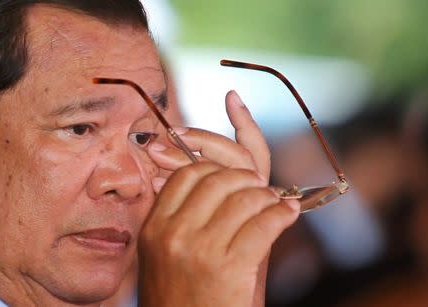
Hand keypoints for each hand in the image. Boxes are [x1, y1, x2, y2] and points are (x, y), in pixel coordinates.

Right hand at [138, 91, 299, 306]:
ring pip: (246, 195)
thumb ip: (188, 211)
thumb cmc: (188, 298)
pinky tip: (290, 213)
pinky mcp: (229, 268)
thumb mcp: (173, 254)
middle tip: (260, 185)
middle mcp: (172, 233)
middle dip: (247, 175)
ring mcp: (199, 249)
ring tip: (276, 205)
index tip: (234, 115)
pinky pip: (265, 221)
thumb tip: (203, 166)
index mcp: (156, 226)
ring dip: (268, 197)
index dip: (214, 149)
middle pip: (218, 175)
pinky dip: (284, 213)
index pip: (189, 172)